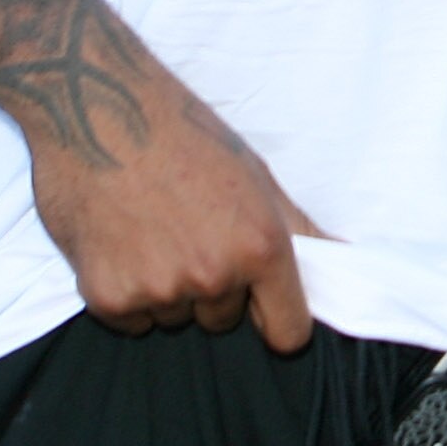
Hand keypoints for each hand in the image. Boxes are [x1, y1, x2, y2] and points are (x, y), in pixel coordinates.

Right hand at [29, 64, 323, 350]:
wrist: (100, 113)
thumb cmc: (185, 138)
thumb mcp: (256, 178)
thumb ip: (301, 230)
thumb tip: (347, 259)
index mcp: (261, 247)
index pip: (287, 332)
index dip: (276, 320)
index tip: (263, 307)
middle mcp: (214, 275)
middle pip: (223, 321)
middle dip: (213, 289)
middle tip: (189, 233)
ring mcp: (160, 290)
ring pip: (175, 319)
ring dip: (166, 290)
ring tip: (152, 231)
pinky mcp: (108, 298)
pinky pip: (130, 321)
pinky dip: (125, 293)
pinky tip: (120, 244)